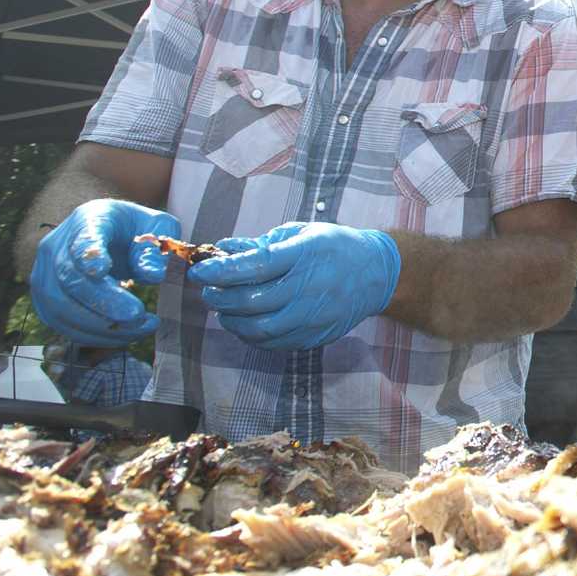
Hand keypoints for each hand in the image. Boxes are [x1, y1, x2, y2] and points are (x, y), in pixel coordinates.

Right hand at [29, 200, 178, 345]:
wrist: (111, 234)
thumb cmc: (137, 229)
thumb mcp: (158, 229)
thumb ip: (157, 248)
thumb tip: (154, 275)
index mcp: (88, 220)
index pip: (82, 239)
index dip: (89, 255)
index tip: (102, 270)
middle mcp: (57, 246)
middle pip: (68, 279)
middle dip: (103, 303)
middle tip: (138, 315)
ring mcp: (45, 273)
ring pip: (59, 307)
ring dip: (99, 325)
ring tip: (139, 328)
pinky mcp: (44, 298)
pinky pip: (60, 323)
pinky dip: (91, 335)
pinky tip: (122, 335)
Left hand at [191, 222, 400, 350]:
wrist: (376, 274)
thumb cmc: (335, 247)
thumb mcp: (302, 233)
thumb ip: (262, 244)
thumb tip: (224, 250)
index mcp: (306, 255)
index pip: (255, 266)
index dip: (222, 270)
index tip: (200, 271)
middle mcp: (310, 287)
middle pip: (252, 301)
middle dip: (220, 297)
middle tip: (209, 291)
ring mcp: (314, 316)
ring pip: (259, 328)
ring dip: (232, 320)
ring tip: (224, 309)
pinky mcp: (315, 335)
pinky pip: (273, 342)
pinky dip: (251, 335)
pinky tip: (245, 322)